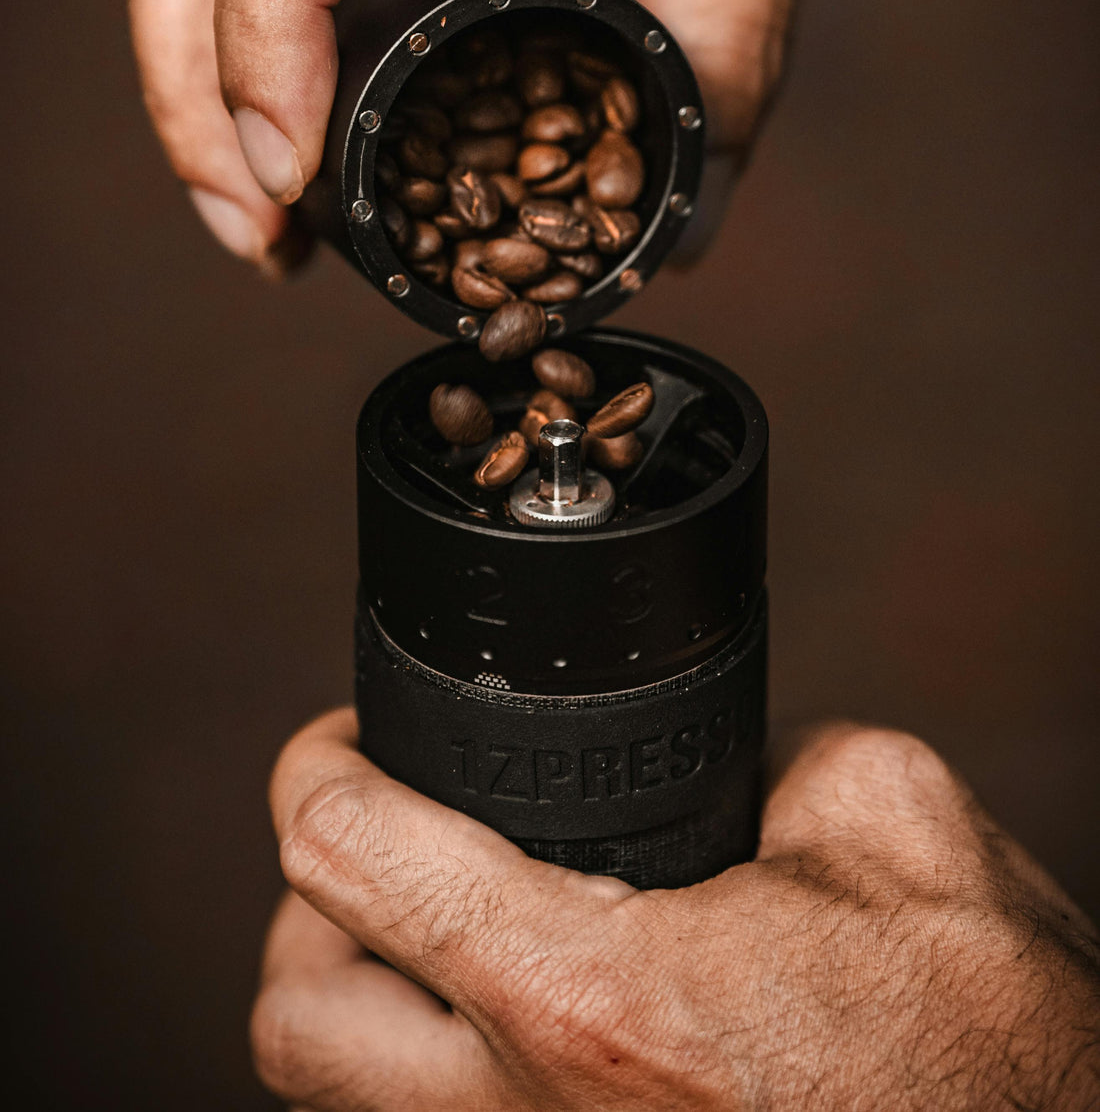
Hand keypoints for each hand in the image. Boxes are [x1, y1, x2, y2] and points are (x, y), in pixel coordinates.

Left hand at [252, 710, 1099, 1109]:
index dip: (322, 763)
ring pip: (342, 1109)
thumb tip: (715, 760)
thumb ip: (766, 755)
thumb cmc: (990, 1047)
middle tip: (377, 839)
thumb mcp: (888, 821)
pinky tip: (516, 1013)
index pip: (356, 859)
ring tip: (433, 927)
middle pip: (297, 1018)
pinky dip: (438, 1072)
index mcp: (595, 1003)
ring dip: (362, 1002)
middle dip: (312, 912)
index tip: (345, 736)